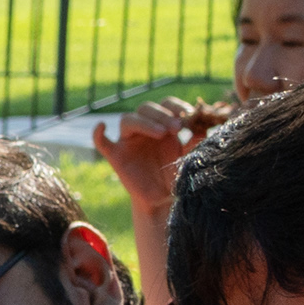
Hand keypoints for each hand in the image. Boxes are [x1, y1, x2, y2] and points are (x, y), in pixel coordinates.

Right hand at [88, 97, 221, 216]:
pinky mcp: (116, 156)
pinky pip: (101, 142)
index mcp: (162, 124)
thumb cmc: (176, 175)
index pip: (165, 104)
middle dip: (162, 114)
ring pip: (127, 119)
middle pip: (146, 108)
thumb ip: (196, 139)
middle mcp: (144, 129)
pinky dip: (98, 133)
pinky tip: (102, 126)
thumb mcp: (190, 155)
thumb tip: (205, 122)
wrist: (164, 200)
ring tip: (162, 133)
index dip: (175, 105)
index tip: (189, 115)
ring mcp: (128, 141)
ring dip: (144, 122)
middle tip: (177, 127)